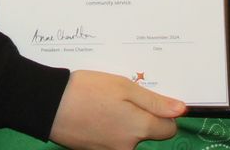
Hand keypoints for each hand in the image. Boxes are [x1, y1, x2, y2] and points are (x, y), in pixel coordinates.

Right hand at [47, 70, 184, 149]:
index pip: (168, 129)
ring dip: (122, 121)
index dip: (162, 112)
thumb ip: (154, 101)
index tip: (150, 99)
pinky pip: (110, 140)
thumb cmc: (87, 90)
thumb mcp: (124, 86)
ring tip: (104, 102)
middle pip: (146, 133)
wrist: (48, 104)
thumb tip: (181, 110)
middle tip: (121, 96)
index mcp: (139, 129)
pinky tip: (94, 112)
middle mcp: (128, 147)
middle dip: (139, 116)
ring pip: (127, 137)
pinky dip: (106, 128)